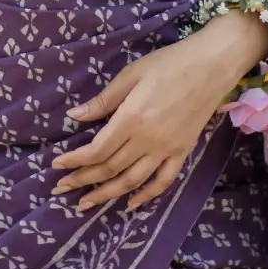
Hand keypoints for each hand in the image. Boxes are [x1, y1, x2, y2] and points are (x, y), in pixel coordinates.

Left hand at [49, 10, 267, 212]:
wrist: (211, 66)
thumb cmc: (168, 64)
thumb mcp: (131, 74)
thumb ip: (104, 100)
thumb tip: (75, 116)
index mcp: (132, 118)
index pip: (97, 150)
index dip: (75, 161)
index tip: (56, 166)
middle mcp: (148, 140)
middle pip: (111, 168)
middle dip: (83, 180)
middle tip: (61, 189)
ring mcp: (167, 149)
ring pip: (132, 181)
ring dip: (107, 194)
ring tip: (86, 204)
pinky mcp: (182, 152)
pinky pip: (163, 181)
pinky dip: (146, 196)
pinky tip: (130, 204)